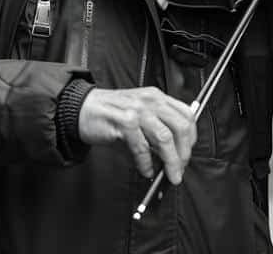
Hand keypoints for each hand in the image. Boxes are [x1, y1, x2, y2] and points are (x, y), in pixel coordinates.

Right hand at [78, 87, 196, 183]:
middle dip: (184, 153)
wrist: (80, 109)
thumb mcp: (138, 116)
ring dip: (170, 161)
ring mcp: (136, 110)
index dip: (192, 137)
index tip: (187, 153)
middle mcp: (149, 101)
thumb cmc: (109, 114)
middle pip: (180, 127)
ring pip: (164, 138)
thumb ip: (156, 132)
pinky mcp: (123, 122)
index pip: (186, 114)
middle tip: (179, 169)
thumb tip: (173, 156)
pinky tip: (145, 170)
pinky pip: (141, 147)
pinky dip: (146, 163)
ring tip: (168, 174)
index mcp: (156, 97)